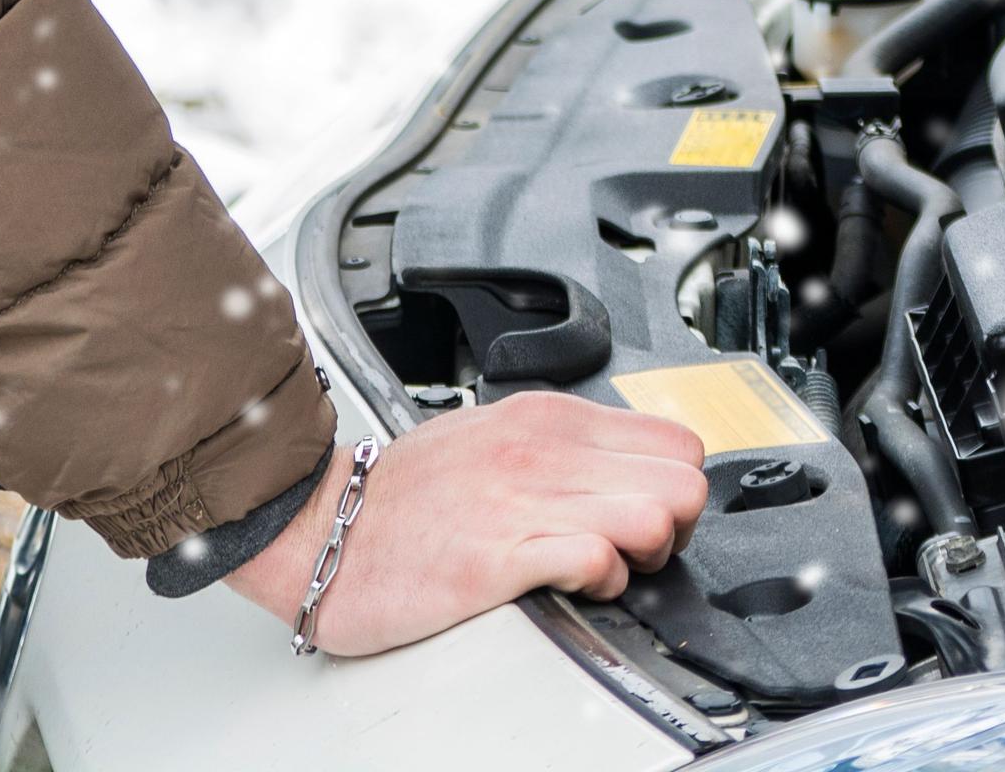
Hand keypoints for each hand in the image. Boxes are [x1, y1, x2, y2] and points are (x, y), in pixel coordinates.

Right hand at [225, 390, 709, 656]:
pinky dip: (603, 581)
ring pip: (656, 517)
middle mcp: (545, 452)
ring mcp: (525, 501)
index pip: (677, 442)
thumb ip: (559, 448)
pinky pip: (597, 559)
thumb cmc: (403, 495)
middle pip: (684, 483)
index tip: (652, 514)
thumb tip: (619, 471)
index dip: (677, 488)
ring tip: (608, 568)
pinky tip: (574, 584)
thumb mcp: (493, 437)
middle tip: (637, 548)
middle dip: (677, 526)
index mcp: (548, 419)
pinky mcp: (501, 557)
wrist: (320, 526)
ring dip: (647, 555)